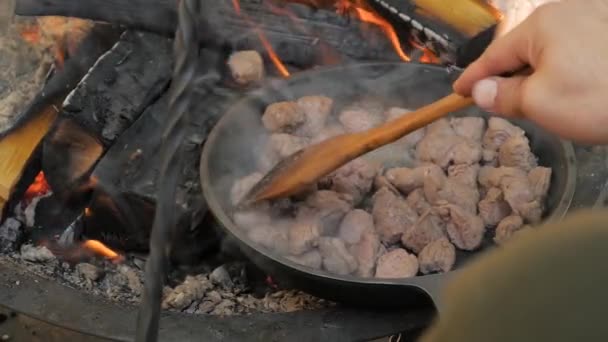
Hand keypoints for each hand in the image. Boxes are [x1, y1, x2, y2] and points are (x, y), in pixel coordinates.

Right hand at [454, 0, 607, 143]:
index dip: (473, 78)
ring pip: (553, 48)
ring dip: (540, 73)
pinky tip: (578, 88)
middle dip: (510, 76)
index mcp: (542, 24)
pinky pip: (579, 48)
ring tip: (543, 100)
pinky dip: (568, 69)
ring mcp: (597, 16)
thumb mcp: (542, 103)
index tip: (456, 93)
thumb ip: (505, 96)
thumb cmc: (600, 98)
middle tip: (501, 103)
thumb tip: (481, 91)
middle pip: (524, 48)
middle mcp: (569, 10)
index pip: (494, 55)